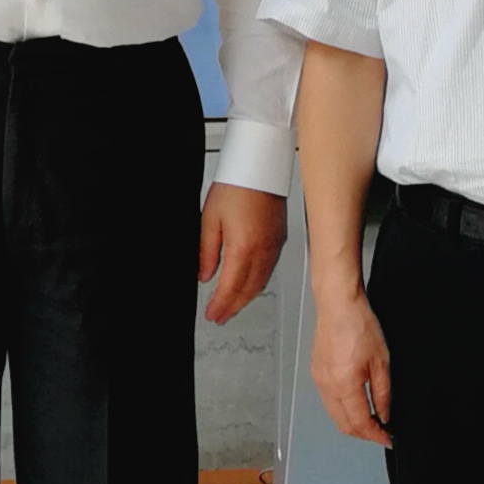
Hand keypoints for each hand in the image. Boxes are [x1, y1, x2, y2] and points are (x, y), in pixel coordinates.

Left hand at [199, 183, 286, 324]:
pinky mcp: (279, 239)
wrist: (260, 166)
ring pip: (260, 283)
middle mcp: (263, 251)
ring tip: (232, 306)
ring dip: (246, 298)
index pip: (230, 288)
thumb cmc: (236, 185)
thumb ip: (206, 251)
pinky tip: (250, 285)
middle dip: (233, 308)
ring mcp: (274, 246)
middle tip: (220, 317)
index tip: (212, 314)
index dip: (220, 305)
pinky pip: (269, 271)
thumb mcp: (209, 219)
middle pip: (248, 291)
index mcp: (243, 247)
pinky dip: (258, 284)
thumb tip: (204, 274)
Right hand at [310, 281, 390, 441]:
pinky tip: (355, 402)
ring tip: (370, 418)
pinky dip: (342, 409)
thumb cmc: (358, 324)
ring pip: (334, 415)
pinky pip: (328, 401)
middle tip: (380, 432)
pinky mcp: (316, 372)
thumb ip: (383, 393)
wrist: (338, 303)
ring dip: (351, 422)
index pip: (360, 423)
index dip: (375, 435)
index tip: (387, 438)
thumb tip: (384, 414)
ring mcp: (319, 380)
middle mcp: (327, 386)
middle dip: (363, 434)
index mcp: (345, 385)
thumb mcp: (381, 361)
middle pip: (344, 424)